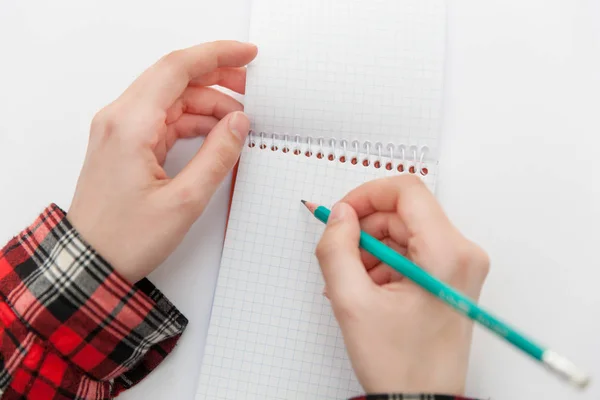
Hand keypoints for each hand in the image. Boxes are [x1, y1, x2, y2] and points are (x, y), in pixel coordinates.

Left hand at [68, 41, 257, 282]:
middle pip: (175, 79)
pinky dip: (192, 122)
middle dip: (217, 79)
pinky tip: (215, 134)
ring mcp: (120, 130)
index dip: (216, 55)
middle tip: (252, 90)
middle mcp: (120, 118)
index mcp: (130, 125)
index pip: (177, 68)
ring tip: (240, 123)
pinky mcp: (125, 144)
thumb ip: (217, 156)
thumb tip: (240, 124)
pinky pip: (163, 119)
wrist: (88, 263)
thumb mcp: (184, 201)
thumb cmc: (126, 238)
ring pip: (171, 99)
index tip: (248, 54)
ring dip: (207, 104)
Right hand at [315, 175, 489, 394]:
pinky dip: (383, 263)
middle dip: (365, 231)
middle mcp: (462, 253)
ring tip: (354, 285)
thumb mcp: (352, 303)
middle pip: (403, 212)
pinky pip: (411, 251)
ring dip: (371, 250)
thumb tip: (339, 216)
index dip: (367, 194)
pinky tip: (367, 290)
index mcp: (447, 254)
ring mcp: (458, 265)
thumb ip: (337, 249)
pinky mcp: (450, 276)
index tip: (342, 213)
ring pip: (404, 231)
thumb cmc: (400, 365)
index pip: (407, 190)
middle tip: (342, 258)